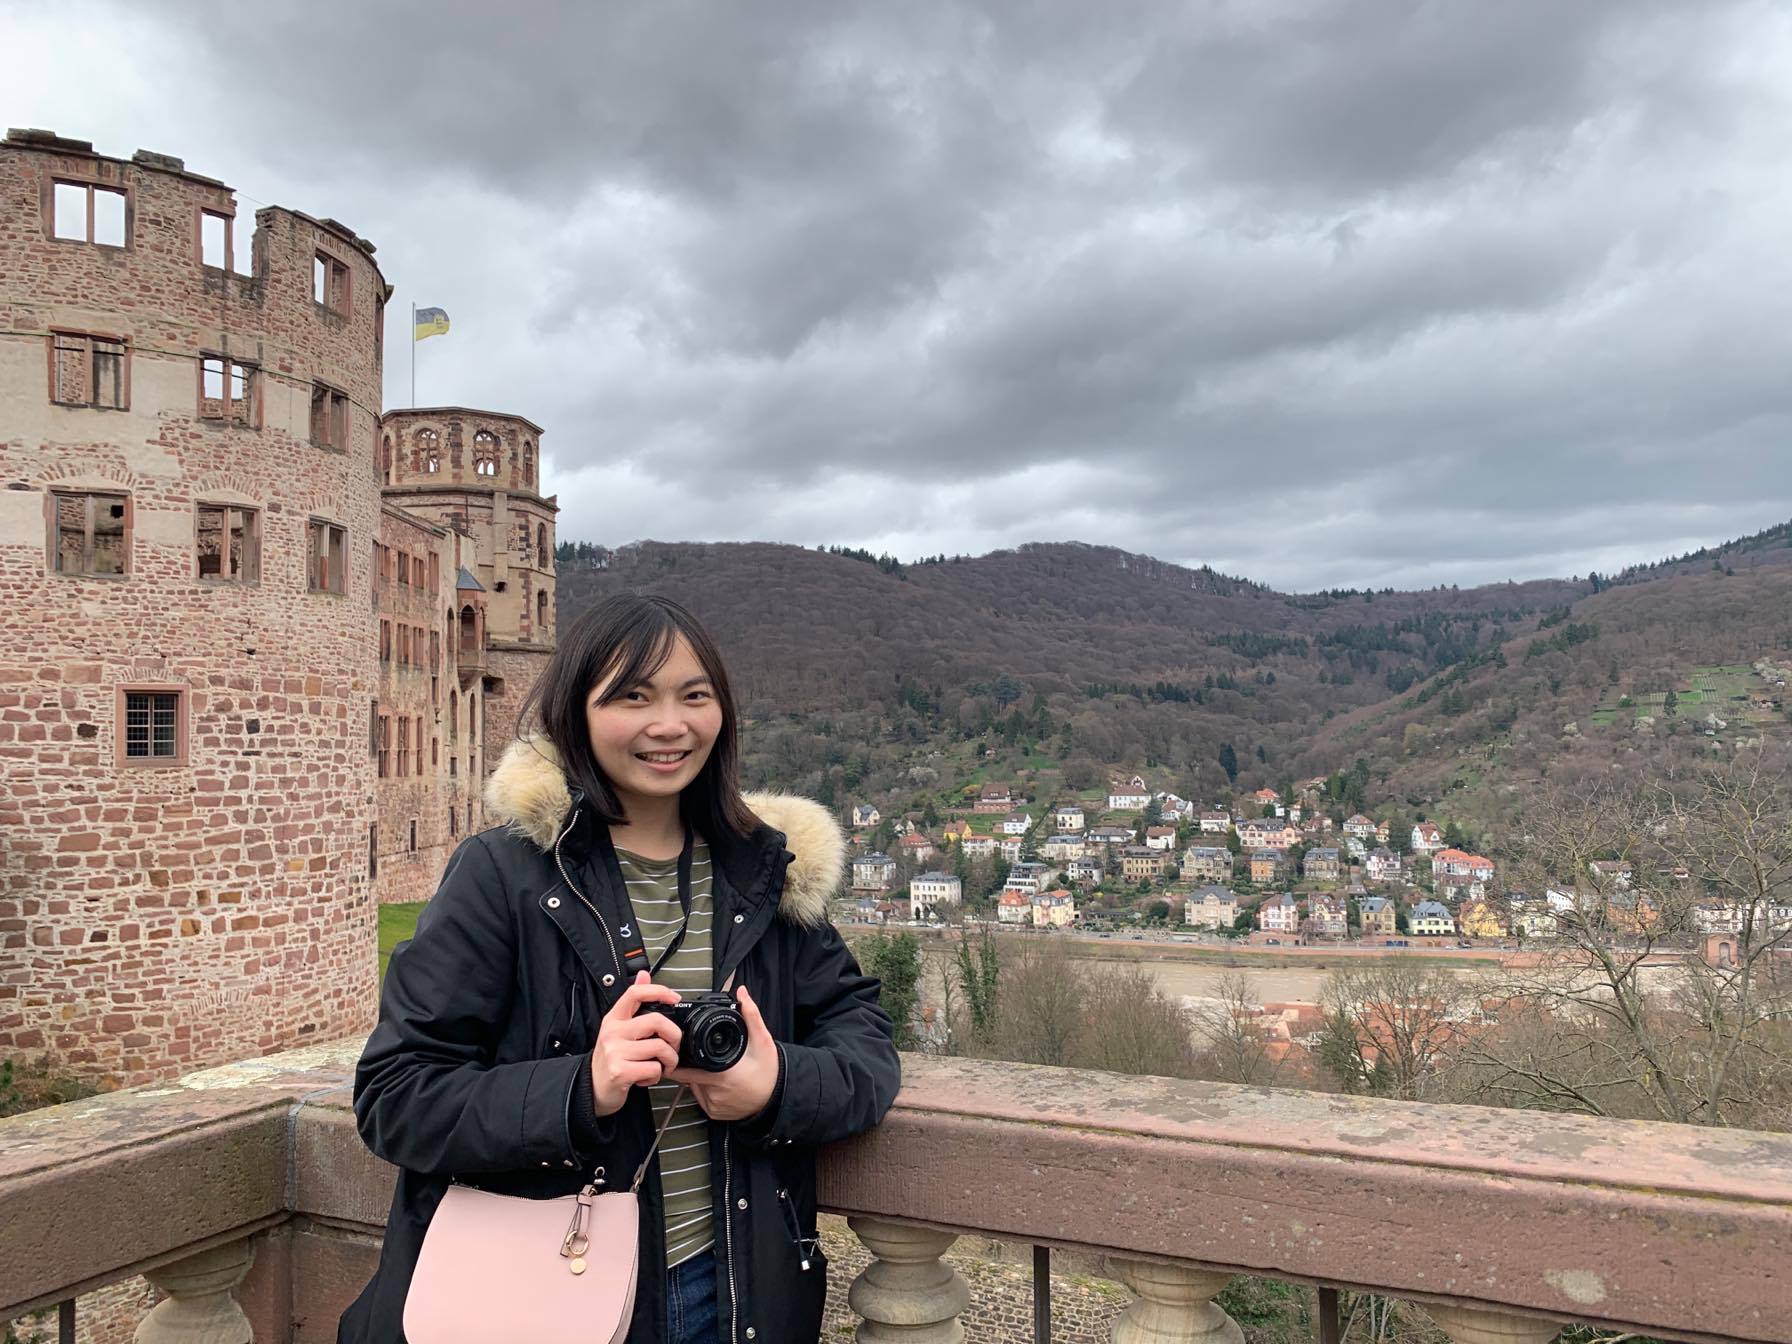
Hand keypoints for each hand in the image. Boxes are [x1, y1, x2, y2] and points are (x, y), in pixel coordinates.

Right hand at [589, 971, 682, 1116]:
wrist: (592, 1089)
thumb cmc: (610, 1058)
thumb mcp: (618, 1028)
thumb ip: (634, 1002)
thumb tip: (644, 975)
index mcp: (614, 1018)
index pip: (635, 993)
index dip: (659, 991)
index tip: (674, 998)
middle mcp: (613, 1032)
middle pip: (657, 1021)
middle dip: (674, 1036)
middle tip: (673, 1046)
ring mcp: (615, 1052)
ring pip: (660, 1048)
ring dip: (669, 1060)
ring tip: (662, 1065)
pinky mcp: (620, 1072)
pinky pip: (653, 1069)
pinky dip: (657, 1076)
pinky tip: (647, 1077)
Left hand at [668, 985, 777, 1122]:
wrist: (778, 1098)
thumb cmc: (770, 1072)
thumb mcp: (763, 1040)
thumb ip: (751, 1015)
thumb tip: (742, 993)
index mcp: (722, 1075)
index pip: (686, 1069)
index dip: (679, 1058)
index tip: (677, 1049)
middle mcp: (715, 1094)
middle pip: (688, 1076)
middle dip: (689, 1064)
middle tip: (697, 1055)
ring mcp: (713, 1106)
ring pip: (693, 1087)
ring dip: (696, 1076)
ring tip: (712, 1067)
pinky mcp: (714, 1113)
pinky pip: (700, 1098)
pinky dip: (703, 1089)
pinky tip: (717, 1081)